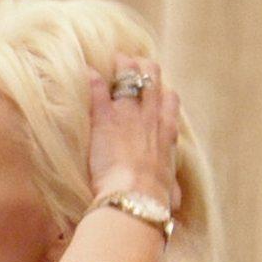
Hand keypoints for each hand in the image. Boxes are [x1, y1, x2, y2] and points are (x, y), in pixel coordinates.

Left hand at [87, 54, 180, 207]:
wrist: (136, 196)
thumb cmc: (153, 199)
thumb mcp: (168, 192)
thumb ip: (170, 191)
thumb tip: (175, 203)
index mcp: (167, 134)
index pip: (170, 101)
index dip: (162, 92)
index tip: (156, 89)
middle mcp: (151, 118)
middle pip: (152, 80)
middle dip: (143, 69)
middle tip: (134, 63)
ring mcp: (128, 115)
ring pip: (129, 77)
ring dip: (122, 66)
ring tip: (116, 58)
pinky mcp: (105, 119)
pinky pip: (98, 91)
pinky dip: (92, 79)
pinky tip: (86, 70)